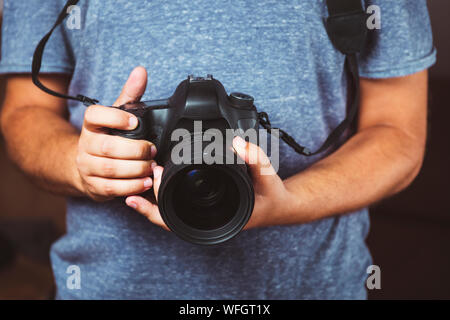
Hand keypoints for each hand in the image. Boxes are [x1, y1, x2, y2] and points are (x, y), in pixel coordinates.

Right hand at [74, 66, 156, 200]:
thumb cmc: (107, 136)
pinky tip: (146, 182)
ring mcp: (87, 167)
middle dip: (135, 150)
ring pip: (111, 169)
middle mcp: (86, 145)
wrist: (83, 165)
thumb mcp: (116, 114)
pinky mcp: (94, 186)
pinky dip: (132, 186)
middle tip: (152, 150)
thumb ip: (130, 95)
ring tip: (152, 167)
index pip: (95, 115)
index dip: (115, 117)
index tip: (135, 122)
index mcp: (91, 124)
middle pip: (108, 147)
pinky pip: (112, 188)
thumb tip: (141, 71)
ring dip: (136, 169)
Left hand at [125, 136, 295, 230]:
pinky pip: (183, 203)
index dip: (154, 211)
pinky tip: (163, 179)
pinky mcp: (208, 205)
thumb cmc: (272, 196)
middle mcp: (208, 220)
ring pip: (173, 210)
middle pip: (167, 216)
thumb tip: (237, 142)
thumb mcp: (267, 177)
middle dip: (152, 197)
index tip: (141, 193)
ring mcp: (206, 213)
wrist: (280, 205)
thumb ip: (255, 158)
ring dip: (159, 194)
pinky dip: (170, 193)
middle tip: (150, 169)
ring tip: (151, 172)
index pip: (176, 222)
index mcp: (216, 220)